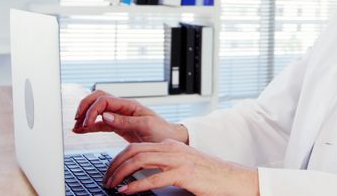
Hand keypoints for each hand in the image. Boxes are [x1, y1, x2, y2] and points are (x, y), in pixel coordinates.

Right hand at [73, 90, 188, 143]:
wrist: (170, 140)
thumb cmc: (162, 132)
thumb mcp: (146, 126)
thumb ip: (125, 121)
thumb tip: (105, 116)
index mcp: (129, 105)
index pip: (104, 100)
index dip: (92, 110)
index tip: (87, 123)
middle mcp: (123, 108)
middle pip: (97, 98)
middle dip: (85, 107)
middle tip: (77, 121)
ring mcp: (119, 117)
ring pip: (97, 110)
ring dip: (85, 116)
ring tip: (76, 127)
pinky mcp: (118, 127)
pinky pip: (100, 123)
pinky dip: (90, 126)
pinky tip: (81, 130)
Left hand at [103, 140, 258, 195]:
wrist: (231, 178)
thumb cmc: (208, 175)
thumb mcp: (182, 164)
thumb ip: (163, 165)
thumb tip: (141, 174)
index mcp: (170, 145)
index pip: (136, 146)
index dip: (118, 158)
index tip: (109, 171)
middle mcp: (171, 148)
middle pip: (133, 151)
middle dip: (114, 165)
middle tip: (105, 179)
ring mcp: (177, 160)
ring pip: (139, 161)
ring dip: (120, 173)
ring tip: (111, 185)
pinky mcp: (183, 174)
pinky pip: (153, 178)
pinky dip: (136, 186)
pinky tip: (126, 192)